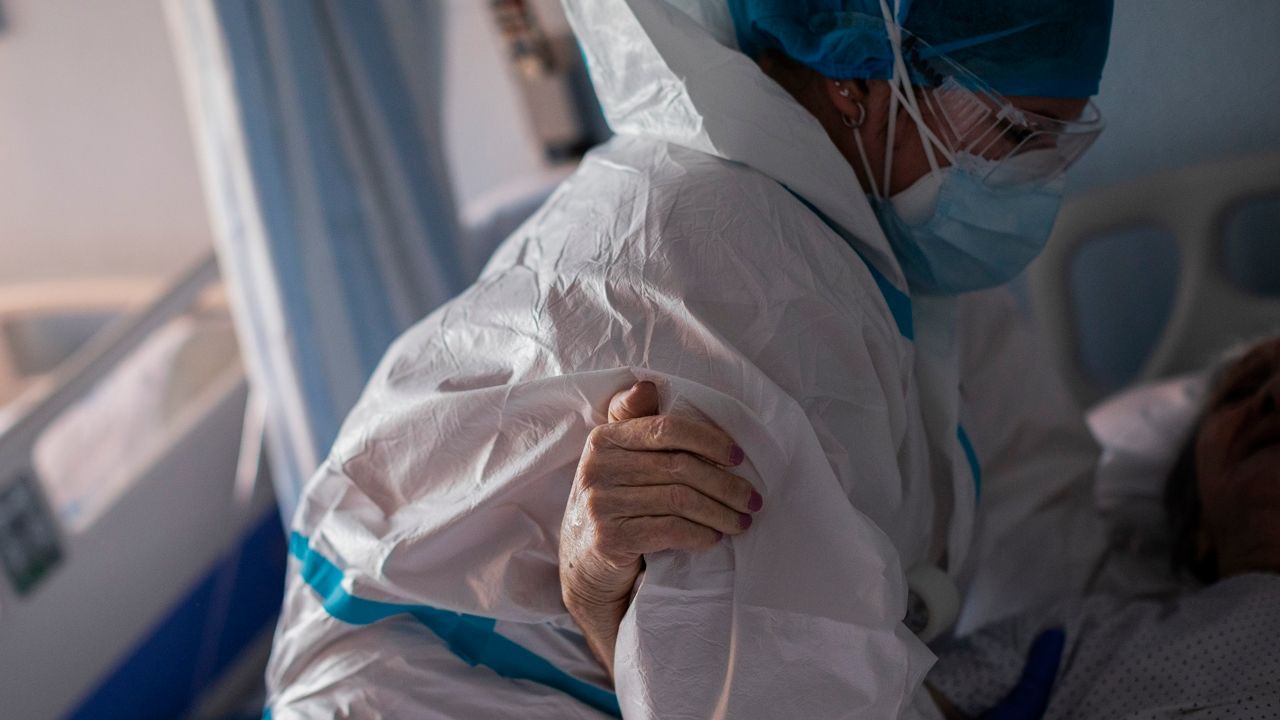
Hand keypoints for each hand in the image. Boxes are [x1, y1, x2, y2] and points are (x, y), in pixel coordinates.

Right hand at [559, 380, 762, 676]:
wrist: (582, 565)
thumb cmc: (611, 505)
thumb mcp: (615, 461)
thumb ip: (633, 423)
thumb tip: (648, 384)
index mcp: (604, 439)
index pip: (666, 428)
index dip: (709, 440)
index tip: (739, 457)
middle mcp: (597, 466)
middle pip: (679, 467)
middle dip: (725, 484)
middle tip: (753, 499)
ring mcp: (600, 503)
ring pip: (679, 500)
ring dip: (720, 512)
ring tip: (742, 521)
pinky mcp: (608, 538)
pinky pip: (669, 530)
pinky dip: (699, 534)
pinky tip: (714, 537)